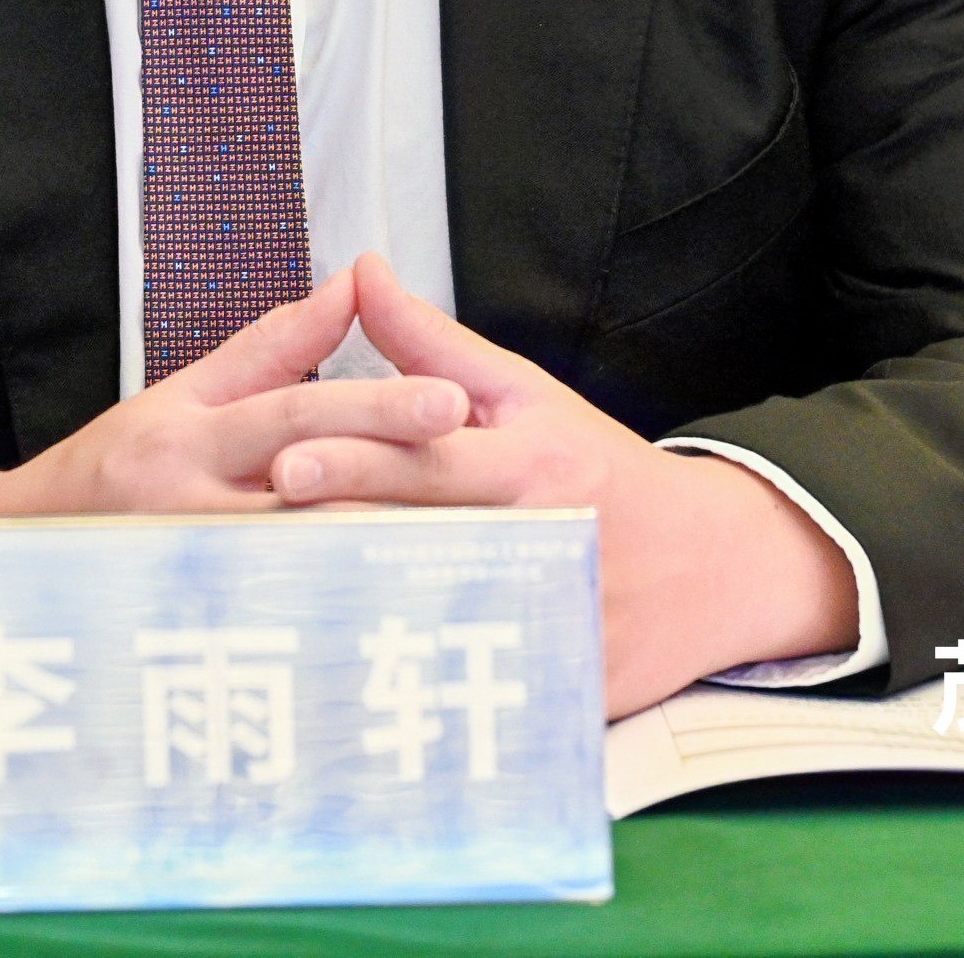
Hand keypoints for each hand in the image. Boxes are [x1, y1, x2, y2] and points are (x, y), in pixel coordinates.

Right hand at [0, 270, 466, 634]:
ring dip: (382, 557)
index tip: (450, 401)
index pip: (293, 413)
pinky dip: (340, 613)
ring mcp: (193, 577)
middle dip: (398, 486)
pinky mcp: (196, 628)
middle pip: (308, 495)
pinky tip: (397, 614)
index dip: (373, 405)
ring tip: (466, 550)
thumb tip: (352, 285)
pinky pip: (280, 621)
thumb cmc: (114, 468)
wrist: (15, 554)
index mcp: (188, 436)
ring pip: (302, 567)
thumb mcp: (182, 392)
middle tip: (478, 477)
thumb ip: (272, 346)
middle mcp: (189, 508)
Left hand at [272, 255, 859, 716]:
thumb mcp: (525, 393)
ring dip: (362, 619)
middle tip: (250, 543)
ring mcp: (553, 618)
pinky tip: (357, 690)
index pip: (431, 458)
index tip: (285, 461)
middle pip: (422, 542)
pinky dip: (424, 689)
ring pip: (442, 623)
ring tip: (276, 616)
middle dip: (336, 542)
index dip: (358, 460)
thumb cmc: (598, 467)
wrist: (713, 563)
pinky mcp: (563, 684)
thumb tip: (361, 273)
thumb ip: (433, 341)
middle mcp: (539, 538)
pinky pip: (483, 689)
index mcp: (528, 463)